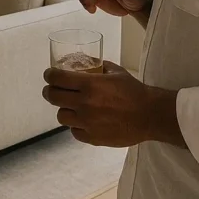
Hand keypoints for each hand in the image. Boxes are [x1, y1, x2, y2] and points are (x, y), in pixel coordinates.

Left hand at [42, 63, 183, 147]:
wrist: (149, 116)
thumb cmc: (133, 91)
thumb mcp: (115, 71)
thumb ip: (97, 66)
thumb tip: (83, 61)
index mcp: (89, 85)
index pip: (57, 78)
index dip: (49, 75)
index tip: (49, 74)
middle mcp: (85, 104)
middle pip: (53, 97)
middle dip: (49, 91)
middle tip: (51, 90)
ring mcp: (87, 123)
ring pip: (61, 116)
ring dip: (64, 109)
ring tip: (70, 107)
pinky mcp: (92, 138)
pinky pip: (74, 131)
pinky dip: (76, 125)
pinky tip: (82, 121)